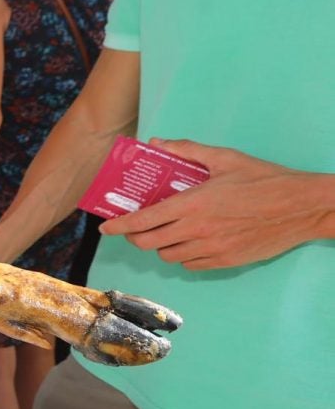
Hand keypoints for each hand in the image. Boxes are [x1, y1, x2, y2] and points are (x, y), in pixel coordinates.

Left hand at [99, 138, 333, 269]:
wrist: (303, 207)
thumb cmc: (265, 179)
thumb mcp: (225, 158)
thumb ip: (187, 150)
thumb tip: (157, 143)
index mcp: (192, 204)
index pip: (143, 220)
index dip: (119, 226)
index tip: (105, 227)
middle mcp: (197, 230)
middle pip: (149, 243)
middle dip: (135, 236)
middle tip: (134, 227)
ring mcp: (212, 249)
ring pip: (169, 256)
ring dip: (159, 246)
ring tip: (163, 232)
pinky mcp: (226, 261)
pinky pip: (191, 265)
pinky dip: (182, 256)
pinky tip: (188, 242)